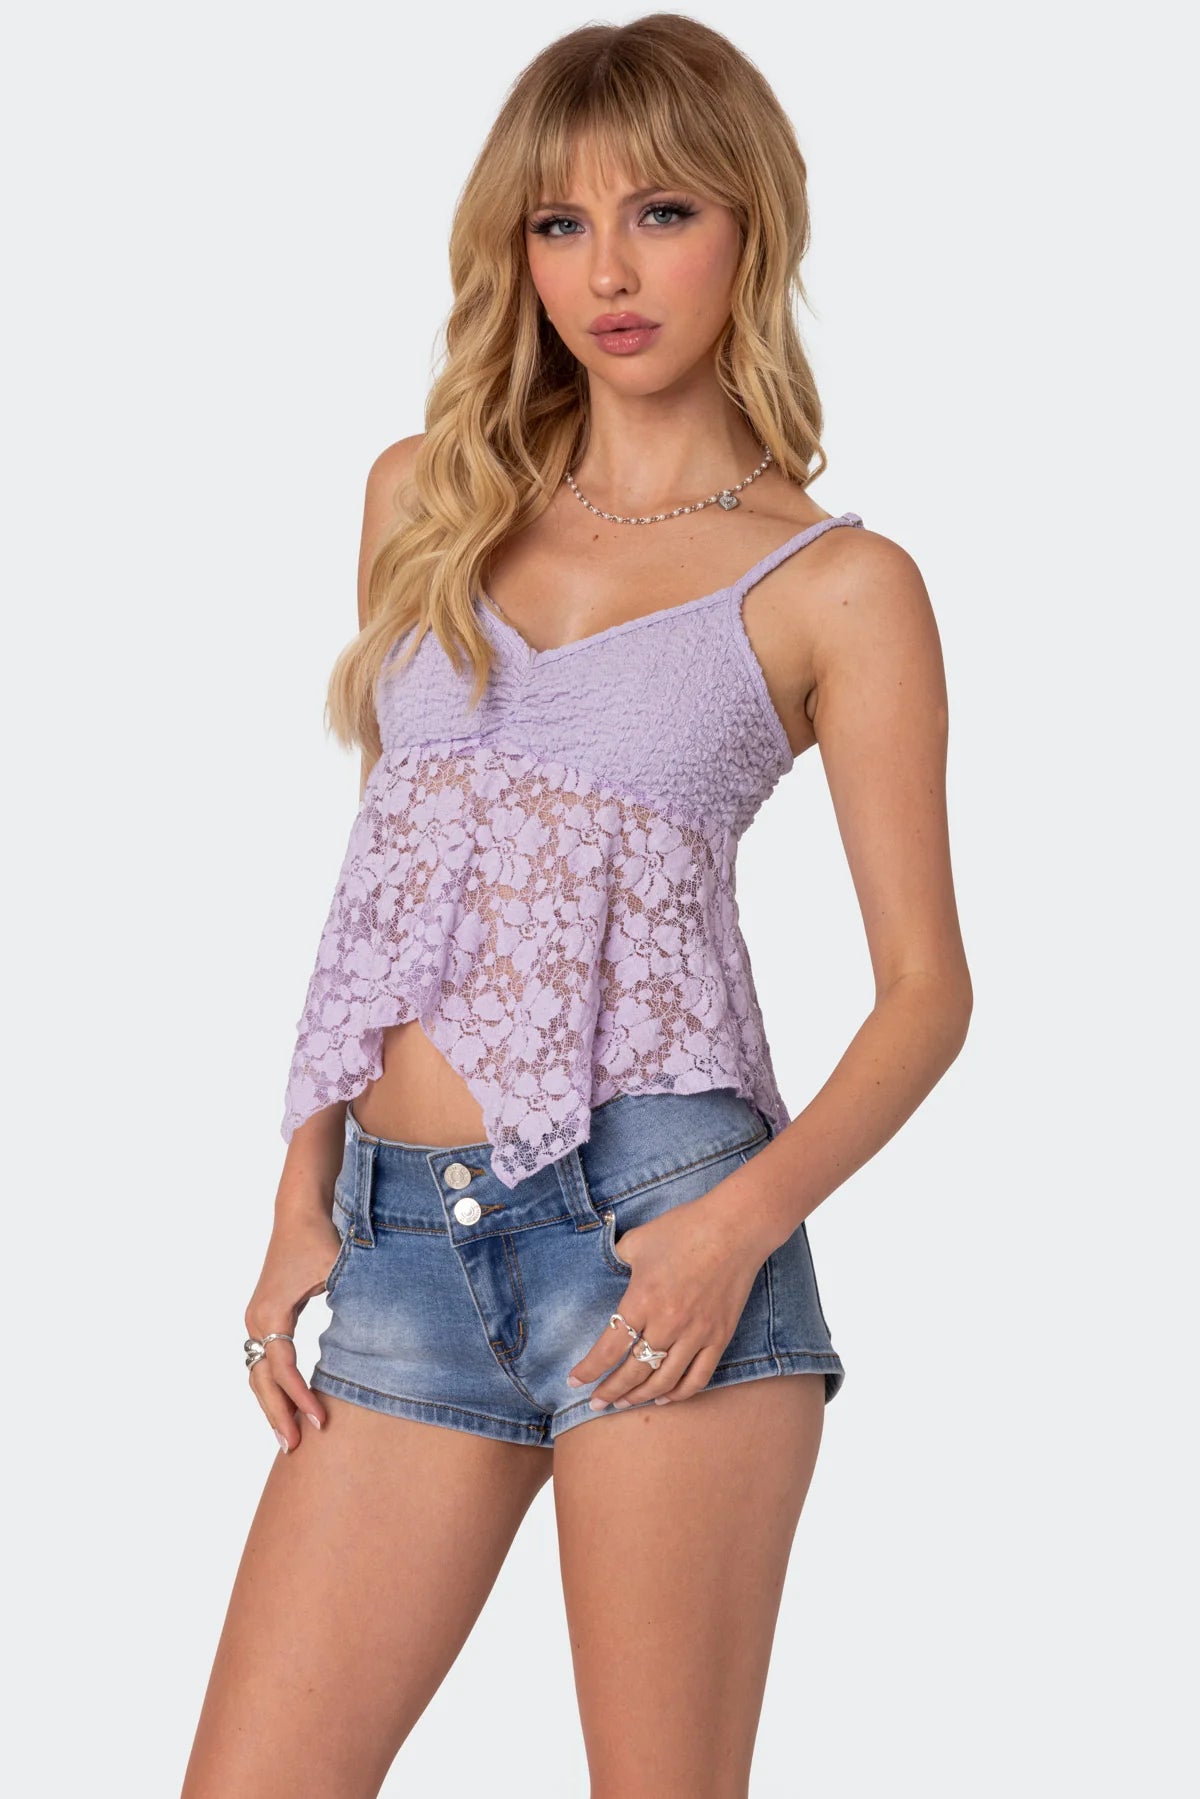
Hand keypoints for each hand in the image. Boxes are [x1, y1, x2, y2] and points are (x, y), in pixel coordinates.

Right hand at [244, 1207, 338, 1451]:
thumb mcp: (338, 1269)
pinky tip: (289, 1409)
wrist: (300, 1210)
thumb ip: (351, 1302)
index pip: (283, 1366)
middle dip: (277, 1414)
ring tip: (289, 1438)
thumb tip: (373, 1341)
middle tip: (294, 1447)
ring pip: (259, 1374)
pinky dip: (275, 1387)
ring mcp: (258, 1319)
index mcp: (272, 1312)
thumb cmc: (321, 1237)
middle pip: (262, 1379)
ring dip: (272, 1405)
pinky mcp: (267, 1318)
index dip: (300, 1396)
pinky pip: (266, 1362)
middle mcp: (258, 1319)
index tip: (320, 1420)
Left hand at [567, 1180, 767, 1410]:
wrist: (735, 1228)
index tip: (574, 1381)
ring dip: (640, 1397)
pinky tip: (664, 1397)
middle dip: (610, 1391)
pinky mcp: (720, 1337)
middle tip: (596, 1403)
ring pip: (664, 1380)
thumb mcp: (638, 1240)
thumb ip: (616, 1259)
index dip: (589, 1369)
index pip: (609, 1348)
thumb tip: (605, 1268)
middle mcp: (668, 1323)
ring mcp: (697, 1333)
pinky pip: (699, 1377)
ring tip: (624, 1404)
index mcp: (642, 1299)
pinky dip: (679, 1393)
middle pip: (633, 1371)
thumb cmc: (684, 1228)